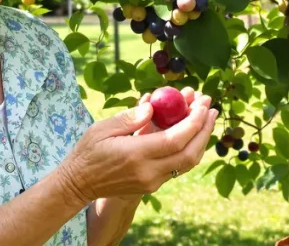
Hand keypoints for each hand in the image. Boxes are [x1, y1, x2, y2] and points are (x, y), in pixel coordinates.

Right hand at [57, 88, 216, 204]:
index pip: (176, 139)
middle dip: (204, 129)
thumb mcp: (102, 128)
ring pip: (187, 162)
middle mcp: (149, 171)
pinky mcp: (152, 184)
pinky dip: (188, 147)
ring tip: (207, 116)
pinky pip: (177, 166)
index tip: (202, 103)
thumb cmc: (87, 151)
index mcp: (136, 155)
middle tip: (210, 106)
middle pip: (189, 153)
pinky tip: (191, 130)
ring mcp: (152, 181)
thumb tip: (153, 107)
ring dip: (200, 138)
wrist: (79, 184)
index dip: (194, 121)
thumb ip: (130, 118)